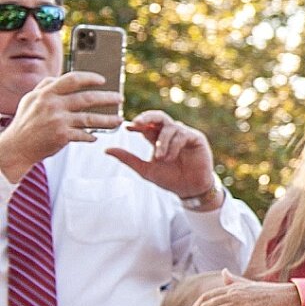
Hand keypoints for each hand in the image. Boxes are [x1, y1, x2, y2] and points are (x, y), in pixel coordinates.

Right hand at [0, 72, 121, 179]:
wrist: (16, 147)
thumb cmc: (25, 122)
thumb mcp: (30, 100)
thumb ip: (45, 87)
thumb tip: (60, 78)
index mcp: (46, 93)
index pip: (72, 79)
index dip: (90, 78)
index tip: (103, 80)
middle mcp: (53, 105)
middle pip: (88, 98)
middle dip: (108, 98)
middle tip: (120, 98)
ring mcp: (59, 121)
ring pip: (91, 118)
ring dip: (108, 120)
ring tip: (118, 120)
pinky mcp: (63, 136)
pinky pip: (84, 135)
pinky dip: (91, 136)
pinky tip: (95, 136)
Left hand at [105, 111, 219, 203]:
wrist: (189, 189)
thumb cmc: (169, 179)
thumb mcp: (144, 169)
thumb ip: (128, 158)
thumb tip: (106, 150)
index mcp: (158, 138)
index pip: (146, 125)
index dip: (137, 123)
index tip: (127, 127)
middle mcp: (171, 133)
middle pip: (159, 116)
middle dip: (147, 117)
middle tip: (138, 123)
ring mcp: (184, 134)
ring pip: (169, 127)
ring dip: (162, 143)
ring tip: (160, 158)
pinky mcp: (196, 138)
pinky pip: (182, 135)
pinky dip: (173, 146)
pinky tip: (171, 158)